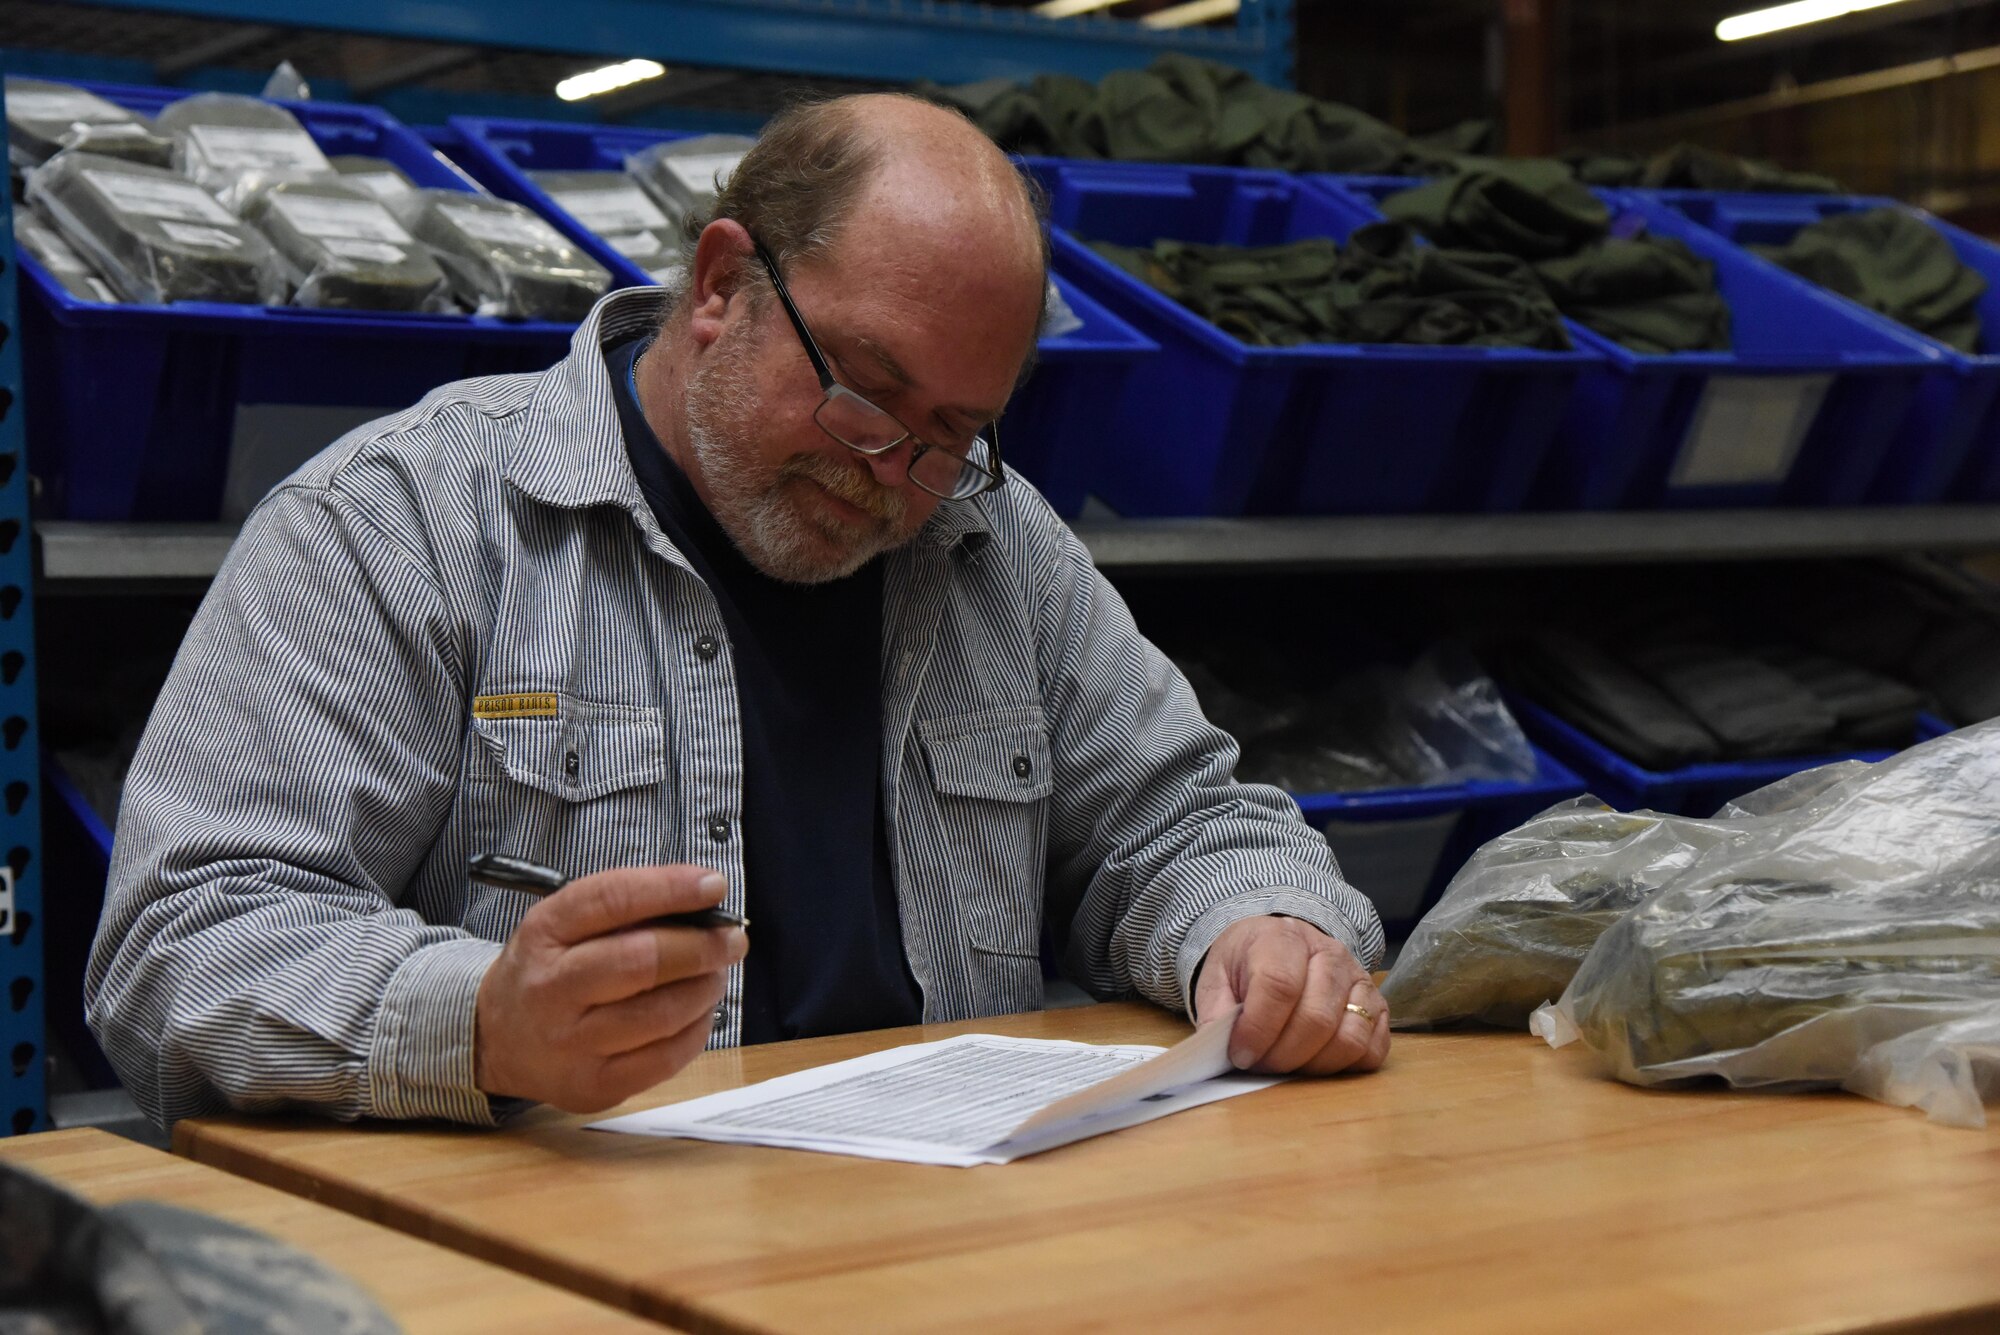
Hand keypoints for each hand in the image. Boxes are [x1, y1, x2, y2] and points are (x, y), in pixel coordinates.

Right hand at [474, 864, 748, 1111]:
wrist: (495, 1039)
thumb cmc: (548, 970)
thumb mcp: (563, 925)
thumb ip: (623, 910)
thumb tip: (702, 904)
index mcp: (544, 933)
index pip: (612, 900)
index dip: (670, 888)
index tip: (713, 885)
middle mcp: (551, 989)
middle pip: (642, 962)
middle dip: (702, 946)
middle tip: (732, 939)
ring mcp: (570, 1044)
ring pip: (661, 1014)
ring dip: (705, 989)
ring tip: (715, 974)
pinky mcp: (592, 1087)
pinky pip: (664, 1059)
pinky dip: (697, 1030)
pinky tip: (700, 1012)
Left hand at [1192, 915, 1387, 1075]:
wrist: (1280, 946)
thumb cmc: (1247, 965)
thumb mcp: (1217, 978)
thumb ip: (1215, 1011)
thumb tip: (1218, 1047)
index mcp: (1284, 939)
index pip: (1280, 986)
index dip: (1259, 1029)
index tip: (1240, 1055)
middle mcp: (1330, 955)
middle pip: (1316, 1018)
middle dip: (1283, 1055)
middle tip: (1261, 1064)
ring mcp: (1359, 980)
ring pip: (1349, 1038)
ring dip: (1314, 1065)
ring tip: (1287, 1065)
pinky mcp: (1378, 1007)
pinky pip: (1373, 1048)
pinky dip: (1346, 1066)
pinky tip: (1316, 1061)